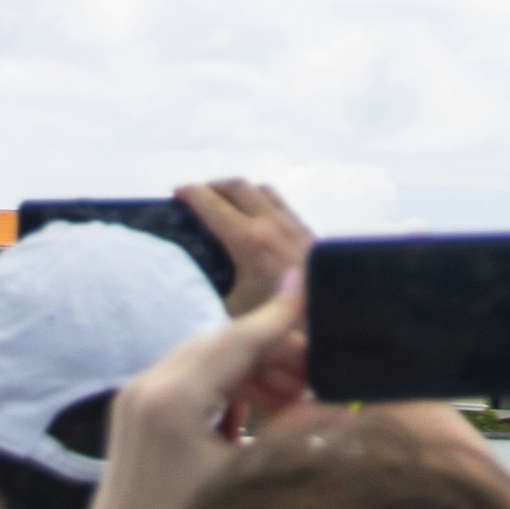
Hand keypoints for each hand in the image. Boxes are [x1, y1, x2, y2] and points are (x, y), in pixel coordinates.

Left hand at [51, 278, 309, 508]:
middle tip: (322, 376)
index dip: (282, 315)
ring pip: (207, 359)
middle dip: (275, 352)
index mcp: (172, 399)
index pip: (239, 338)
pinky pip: (188, 381)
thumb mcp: (249, 486)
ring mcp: (134, 399)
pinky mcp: (133, 416)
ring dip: (253, 371)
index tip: (313, 286)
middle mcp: (147, 387)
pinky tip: (255, 417)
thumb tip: (340, 407)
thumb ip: (294, 437)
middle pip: (224, 343)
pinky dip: (226, 388)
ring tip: (298, 401)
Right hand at [179, 178, 315, 311]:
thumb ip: (211, 293)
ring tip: (224, 200)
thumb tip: (191, 283)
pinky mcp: (309, 231)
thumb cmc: (281, 322)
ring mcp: (294, 224)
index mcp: (248, 240)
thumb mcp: (233, 314)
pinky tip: (257, 217)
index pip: (212, 204)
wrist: (332, 320)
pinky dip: (261, 200)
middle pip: (237, 187)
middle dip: (212, 186)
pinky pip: (281, 203)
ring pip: (262, 190)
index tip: (176, 193)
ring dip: (238, 190)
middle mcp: (271, 223)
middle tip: (197, 194)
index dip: (190, 194)